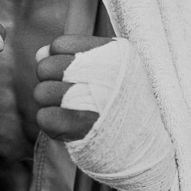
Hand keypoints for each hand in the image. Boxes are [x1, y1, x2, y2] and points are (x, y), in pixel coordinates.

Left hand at [35, 34, 179, 190]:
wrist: (150, 147)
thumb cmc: (126, 103)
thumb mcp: (109, 70)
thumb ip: (72, 56)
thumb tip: (40, 53)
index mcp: (113, 53)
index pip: (60, 44)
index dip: (57, 59)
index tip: (70, 74)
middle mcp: (105, 72)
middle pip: (46, 67)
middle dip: (50, 81)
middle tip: (67, 95)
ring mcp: (95, 99)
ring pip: (41, 92)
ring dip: (49, 103)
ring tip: (69, 110)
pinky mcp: (84, 127)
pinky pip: (44, 117)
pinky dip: (50, 122)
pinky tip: (67, 126)